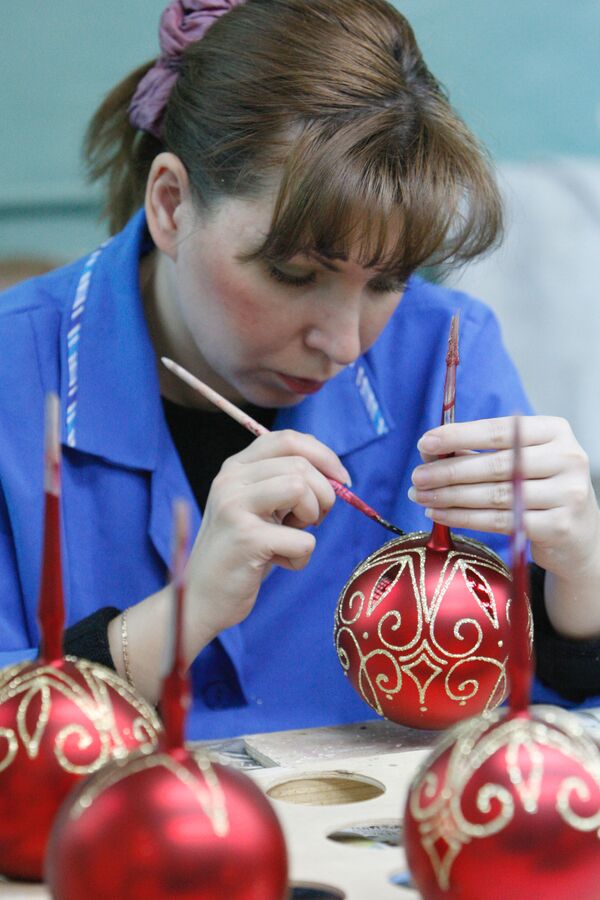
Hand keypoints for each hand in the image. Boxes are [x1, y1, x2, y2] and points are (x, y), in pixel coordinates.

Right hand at [184, 429, 349, 639]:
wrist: (203, 598)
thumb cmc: (242, 553)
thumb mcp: (260, 508)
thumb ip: (287, 484)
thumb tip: (335, 477)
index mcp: (236, 467)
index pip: (288, 439)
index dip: (324, 456)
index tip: (341, 480)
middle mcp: (230, 480)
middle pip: (300, 465)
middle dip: (324, 494)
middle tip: (314, 521)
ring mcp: (234, 506)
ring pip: (300, 488)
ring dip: (312, 518)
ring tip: (293, 538)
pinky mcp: (245, 538)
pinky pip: (303, 540)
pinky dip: (301, 557)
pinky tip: (279, 563)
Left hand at [409, 415, 599, 582]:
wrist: (578, 534)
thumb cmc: (539, 488)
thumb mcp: (520, 461)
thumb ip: (481, 453)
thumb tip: (430, 450)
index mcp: (554, 431)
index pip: (499, 431)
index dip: (459, 436)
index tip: (425, 442)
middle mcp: (566, 458)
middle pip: (495, 465)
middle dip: (448, 471)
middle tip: (417, 477)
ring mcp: (566, 493)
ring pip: (494, 495)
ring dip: (450, 497)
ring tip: (421, 497)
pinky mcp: (558, 526)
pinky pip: (500, 521)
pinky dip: (464, 518)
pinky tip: (440, 514)